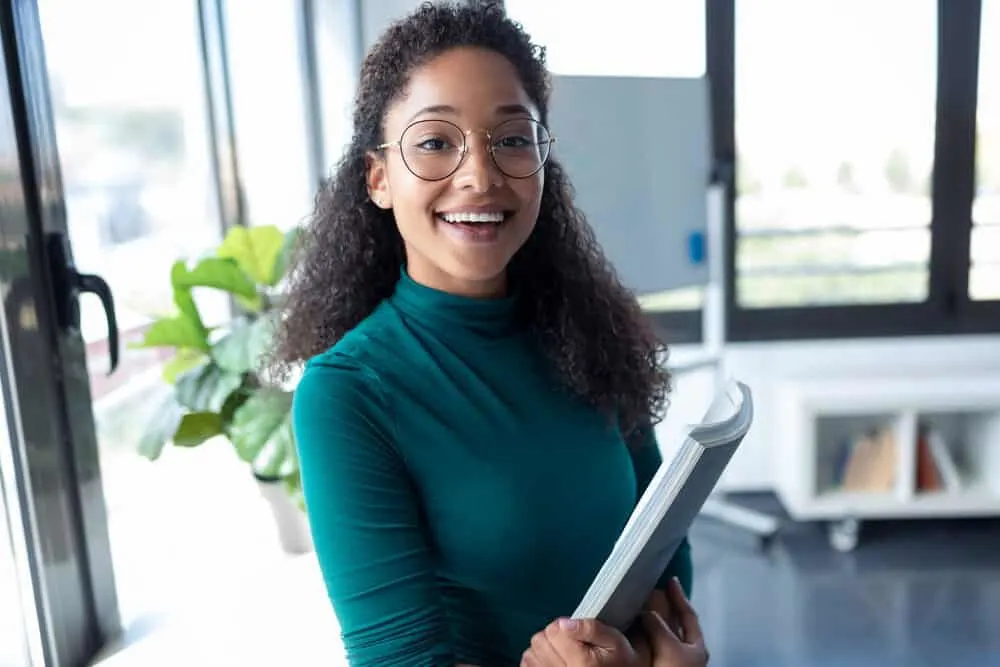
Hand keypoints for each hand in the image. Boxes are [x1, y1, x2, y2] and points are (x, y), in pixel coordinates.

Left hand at [520, 617, 641, 666]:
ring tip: (561, 654)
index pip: (554, 630)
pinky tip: (550, 663)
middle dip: (552, 637)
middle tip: (569, 643)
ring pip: (530, 653)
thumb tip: (564, 623)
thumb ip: (592, 629)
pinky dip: (535, 661)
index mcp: (581, 662)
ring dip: (542, 650)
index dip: (563, 626)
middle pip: (539, 640)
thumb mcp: (616, 641)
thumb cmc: (621, 661)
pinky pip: (527, 666)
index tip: (576, 632)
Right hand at [640, 578, 708, 666]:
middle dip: (663, 608)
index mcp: (697, 646)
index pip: (689, 614)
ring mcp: (674, 661)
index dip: (680, 596)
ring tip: (637, 611)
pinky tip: (634, 635)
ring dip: (650, 623)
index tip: (671, 580)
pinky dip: (643, 637)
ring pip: (662, 635)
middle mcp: (688, 654)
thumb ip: (658, 626)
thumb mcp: (669, 645)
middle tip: (649, 594)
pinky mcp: (659, 665)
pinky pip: (651, 646)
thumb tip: (645, 613)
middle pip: (675, 624)